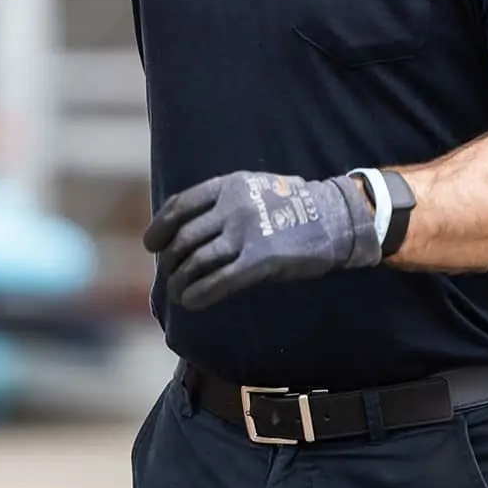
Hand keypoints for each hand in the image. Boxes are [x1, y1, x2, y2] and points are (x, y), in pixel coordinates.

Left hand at [143, 171, 380, 310]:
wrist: (335, 218)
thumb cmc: (293, 206)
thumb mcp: (255, 187)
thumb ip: (225, 201)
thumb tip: (189, 226)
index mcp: (229, 185)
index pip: (180, 206)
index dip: (160, 228)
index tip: (151, 244)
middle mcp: (233, 206)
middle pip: (185, 236)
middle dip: (170, 259)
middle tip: (169, 273)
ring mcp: (246, 233)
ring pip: (197, 260)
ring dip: (181, 280)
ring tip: (177, 292)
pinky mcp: (260, 261)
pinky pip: (219, 280)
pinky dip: (199, 293)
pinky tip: (192, 302)